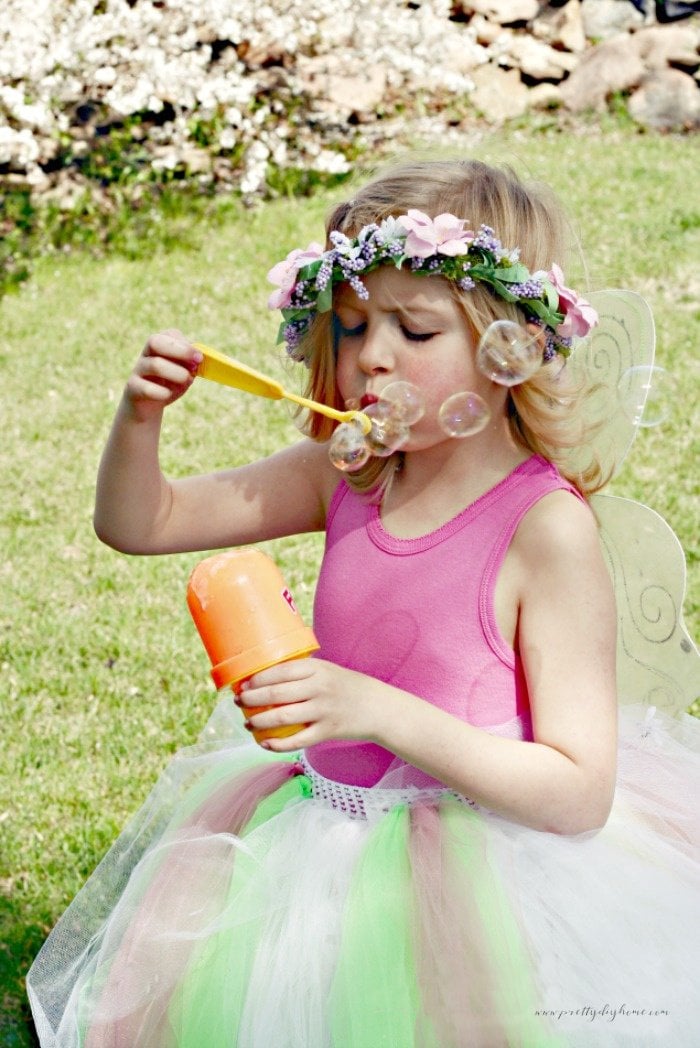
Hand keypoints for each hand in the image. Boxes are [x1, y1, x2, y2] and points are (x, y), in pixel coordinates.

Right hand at [124, 329, 201, 421]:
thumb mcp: (183, 374)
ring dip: (176, 373)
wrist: (146, 406)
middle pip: (155, 341)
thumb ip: (191, 366)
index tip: (199, 357)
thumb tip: (197, 361)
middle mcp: (146, 354)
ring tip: (186, 380)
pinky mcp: (132, 388)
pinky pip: (146, 388)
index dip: (186, 344)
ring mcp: (138, 370)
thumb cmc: (168, 385)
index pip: (170, 335)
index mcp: (159, 347)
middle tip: (196, 362)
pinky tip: (167, 394)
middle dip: (180, 350)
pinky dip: (162, 392)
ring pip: (155, 364)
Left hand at [236, 658, 384, 751]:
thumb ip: (303, 673)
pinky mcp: (328, 731)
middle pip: (276, 693)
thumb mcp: (328, 671)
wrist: (378, 707)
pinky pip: (298, 740)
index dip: (257, 679)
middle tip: (239, 702)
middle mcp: (319, 688)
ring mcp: (324, 710)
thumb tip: (265, 678)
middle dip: (251, 699)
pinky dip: (278, 744)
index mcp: (318, 669)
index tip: (243, 685)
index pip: (280, 671)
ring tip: (248, 723)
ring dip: (259, 721)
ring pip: (283, 716)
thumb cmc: (347, 687)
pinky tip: (265, 744)